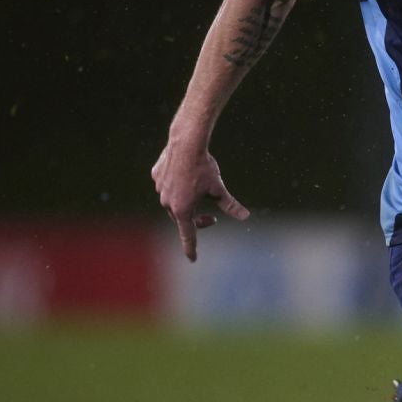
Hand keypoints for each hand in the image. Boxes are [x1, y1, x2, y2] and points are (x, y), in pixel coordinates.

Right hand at [151, 142, 249, 261]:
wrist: (186, 143)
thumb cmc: (204, 167)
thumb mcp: (219, 189)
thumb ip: (230, 205)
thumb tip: (245, 216)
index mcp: (183, 209)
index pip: (188, 234)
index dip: (191, 248)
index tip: (192, 259)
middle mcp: (167, 202)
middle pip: (183, 219)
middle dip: (197, 221)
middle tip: (212, 218)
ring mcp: (159, 188)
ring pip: (173, 202)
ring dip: (186, 203)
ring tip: (199, 191)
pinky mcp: (156, 176)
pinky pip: (166, 185)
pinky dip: (176, 186)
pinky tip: (185, 175)